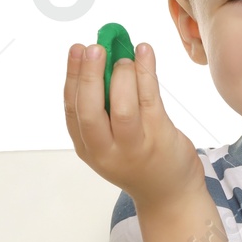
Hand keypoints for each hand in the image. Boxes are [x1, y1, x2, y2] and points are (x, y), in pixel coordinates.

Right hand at [63, 40, 202, 205]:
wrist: (170, 195)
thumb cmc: (139, 160)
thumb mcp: (109, 143)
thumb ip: (103, 109)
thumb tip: (102, 58)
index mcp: (88, 149)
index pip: (72, 110)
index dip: (72, 77)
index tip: (76, 49)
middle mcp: (107, 151)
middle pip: (90, 111)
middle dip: (89, 75)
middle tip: (95, 46)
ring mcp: (135, 147)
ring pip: (123, 107)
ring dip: (122, 74)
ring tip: (124, 55)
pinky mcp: (161, 138)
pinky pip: (151, 100)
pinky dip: (146, 71)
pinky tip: (144, 52)